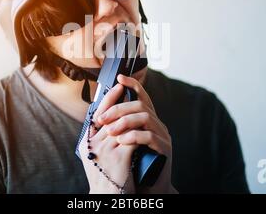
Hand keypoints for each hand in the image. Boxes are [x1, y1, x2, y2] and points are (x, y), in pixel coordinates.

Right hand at [78, 83, 137, 193]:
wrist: (106, 199)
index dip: (108, 98)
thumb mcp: (96, 157)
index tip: (118, 86)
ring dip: (135, 117)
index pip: (97, 113)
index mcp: (86, 143)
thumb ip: (101, 140)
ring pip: (124, 125)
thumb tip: (111, 121)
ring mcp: (106, 151)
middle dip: (124, 102)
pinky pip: (132, 138)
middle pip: (111, 116)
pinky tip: (147, 130)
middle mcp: (93, 144)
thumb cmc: (105, 179)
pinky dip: (140, 133)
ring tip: (143, 110)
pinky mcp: (119, 158)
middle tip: (131, 91)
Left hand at [96, 74, 176, 193]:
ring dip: (124, 121)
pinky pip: (150, 136)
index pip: (142, 96)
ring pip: (145, 117)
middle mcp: (158, 124)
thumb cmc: (134, 165)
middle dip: (118, 109)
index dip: (132, 84)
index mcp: (148, 121)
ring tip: (110, 131)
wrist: (149, 187)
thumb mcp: (124, 142)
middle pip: (140, 105)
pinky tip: (122, 140)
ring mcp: (163, 136)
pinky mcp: (165, 149)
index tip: (119, 78)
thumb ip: (118, 128)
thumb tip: (100, 114)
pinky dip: (134, 136)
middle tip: (101, 119)